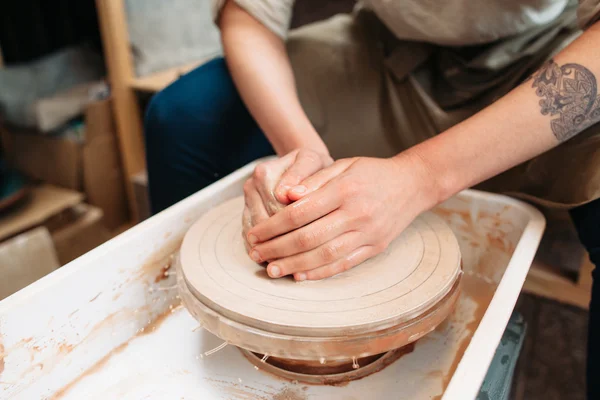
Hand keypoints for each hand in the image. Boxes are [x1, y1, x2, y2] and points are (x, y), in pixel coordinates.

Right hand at [242, 148, 332, 250]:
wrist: (301, 162)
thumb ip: (302, 174)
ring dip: (269, 250)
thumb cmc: (312, 165)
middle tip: (303, 260)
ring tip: (289, 265)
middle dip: (282, 242)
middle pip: (264, 224)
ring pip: (254, 233)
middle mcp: (251, 187)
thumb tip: (287, 194)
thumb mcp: (313, 162)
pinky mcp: (246, 212)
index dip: (294, 227)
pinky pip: (249, 236)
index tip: (311, 242)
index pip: (276, 209)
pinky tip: (278, 260)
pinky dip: (262, 250)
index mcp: (265, 173)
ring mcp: (247, 201)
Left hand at [246, 154, 440, 279]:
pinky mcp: (375, 248)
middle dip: (277, 248)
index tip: (254, 233)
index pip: (299, 212)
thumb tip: (284, 195)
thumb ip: (313, 180)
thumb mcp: (343, 165)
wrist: (413, 185)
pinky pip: (344, 264)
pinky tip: (300, 275)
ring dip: (294, 265)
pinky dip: (320, 273)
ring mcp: (368, 234)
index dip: (272, 226)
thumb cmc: (372, 173)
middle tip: (255, 254)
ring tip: (272, 270)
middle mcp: (357, 214)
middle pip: (308, 237)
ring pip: (324, 255)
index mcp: (345, 190)